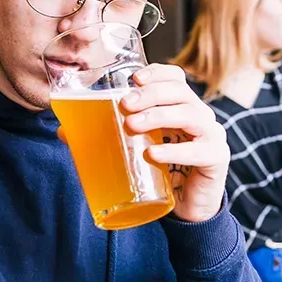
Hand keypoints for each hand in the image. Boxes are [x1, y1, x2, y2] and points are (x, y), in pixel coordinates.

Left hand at [116, 64, 228, 222]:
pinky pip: (199, 150)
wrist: (189, 209)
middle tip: (125, 105)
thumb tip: (65, 132)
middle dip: (151, 94)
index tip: (134, 78)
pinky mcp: (216, 159)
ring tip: (132, 125)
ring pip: (191, 115)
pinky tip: (153, 154)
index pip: (176, 79)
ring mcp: (212, 136)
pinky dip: (174, 151)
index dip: (158, 73)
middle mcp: (200, 116)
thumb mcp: (137, 148)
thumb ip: (108, 137)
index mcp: (182, 107)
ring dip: (159, 116)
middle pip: (181, 92)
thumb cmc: (163, 172)